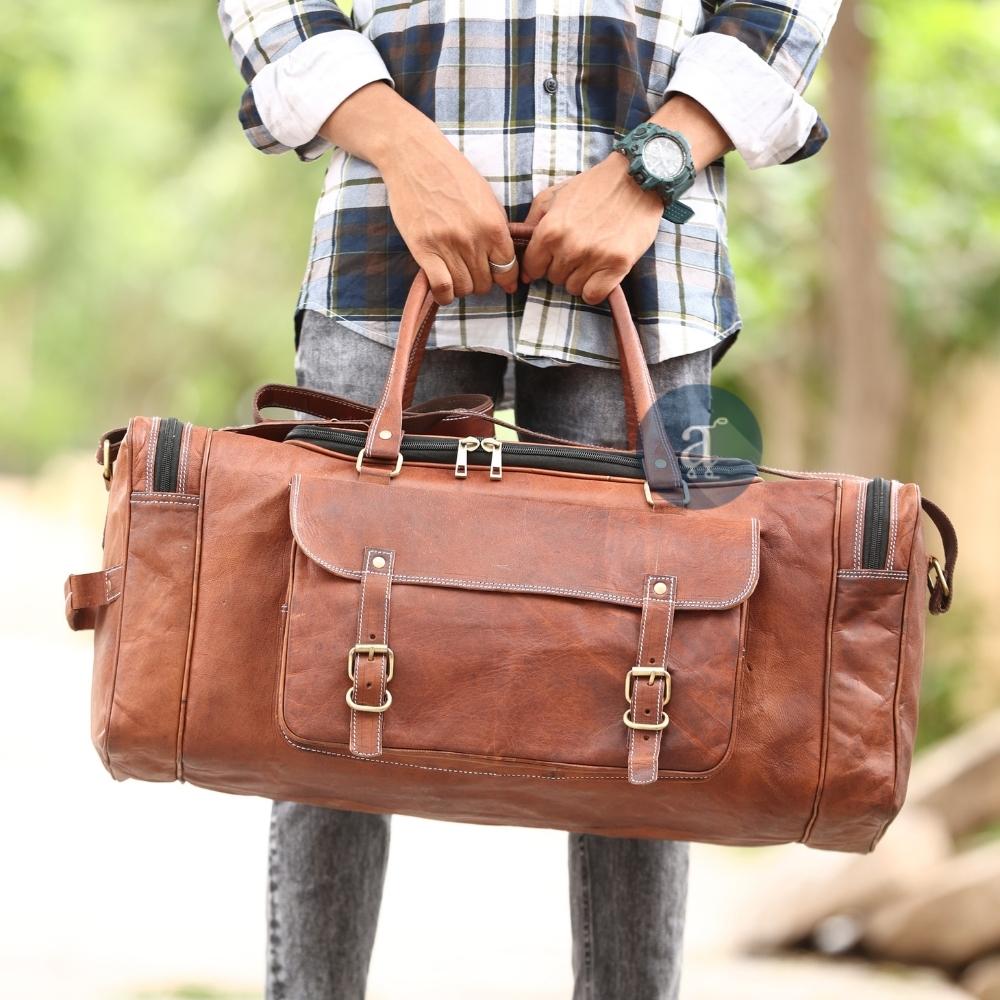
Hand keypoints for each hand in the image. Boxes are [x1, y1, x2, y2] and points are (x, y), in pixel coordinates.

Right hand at [319, 82, 516, 304]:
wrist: (414, 157)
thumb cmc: (451, 173)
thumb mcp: (486, 197)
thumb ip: (497, 228)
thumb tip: (506, 260)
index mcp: (493, 225)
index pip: (508, 269)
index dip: (507, 279)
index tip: (502, 281)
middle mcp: (473, 239)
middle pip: (485, 283)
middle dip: (482, 282)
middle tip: (472, 271)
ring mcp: (448, 245)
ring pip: (465, 288)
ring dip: (462, 287)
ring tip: (456, 274)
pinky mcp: (423, 249)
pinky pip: (442, 288)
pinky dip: (445, 295)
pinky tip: (444, 290)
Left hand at [520, 153, 662, 304]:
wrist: (636, 178)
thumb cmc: (593, 186)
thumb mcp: (554, 196)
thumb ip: (532, 223)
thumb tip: (520, 257)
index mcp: (550, 231)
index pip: (532, 268)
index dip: (540, 264)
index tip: (551, 257)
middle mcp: (570, 247)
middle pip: (554, 279)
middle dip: (562, 268)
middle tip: (578, 250)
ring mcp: (595, 258)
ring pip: (574, 288)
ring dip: (580, 277)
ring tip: (591, 257)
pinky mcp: (618, 265)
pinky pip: (594, 295)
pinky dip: (595, 289)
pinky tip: (600, 273)